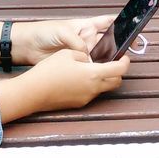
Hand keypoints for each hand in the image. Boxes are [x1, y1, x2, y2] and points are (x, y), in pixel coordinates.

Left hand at [0, 16, 115, 65]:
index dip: (121, 24)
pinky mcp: (76, 64)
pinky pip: (90, 68)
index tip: (133, 29)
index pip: (108, 22)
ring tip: (116, 65)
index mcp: (86, 26)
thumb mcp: (62, 32)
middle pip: (108, 42)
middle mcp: (87, 39)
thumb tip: (88, 58)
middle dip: (118, 47)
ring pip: (101, 57)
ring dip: (107, 61)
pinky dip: (95, 70)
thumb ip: (78, 43)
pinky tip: (100, 74)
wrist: (26, 46)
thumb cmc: (44, 32)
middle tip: (126, 54)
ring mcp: (82, 52)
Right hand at [0, 50, 130, 121]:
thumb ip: (84, 55)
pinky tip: (77, 79)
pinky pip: (90, 93)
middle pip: (116, 82)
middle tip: (111, 63)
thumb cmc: (50, 70)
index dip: (125, 62)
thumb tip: (89, 60)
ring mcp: (86, 98)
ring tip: (89, 69)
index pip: (119, 69)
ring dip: (103, 79)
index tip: (124, 57)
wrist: (33, 92)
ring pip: (103, 88)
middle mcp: (93, 89)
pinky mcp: (78, 104)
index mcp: (94, 74)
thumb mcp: (68, 53)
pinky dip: (90, 86)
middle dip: (117, 73)